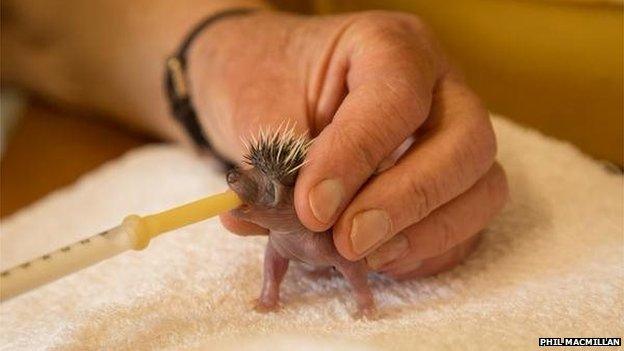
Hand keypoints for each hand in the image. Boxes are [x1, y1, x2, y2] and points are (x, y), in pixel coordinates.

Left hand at [192, 10, 508, 278]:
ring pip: (484, 188)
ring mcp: (454, 134)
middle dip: (408, 200)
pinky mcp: (453, 181)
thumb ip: (273, 155)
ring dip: (426, 234)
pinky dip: (429, 250)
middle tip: (348, 241)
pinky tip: (381, 258)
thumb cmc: (272, 79)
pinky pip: (468, 224)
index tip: (313, 209)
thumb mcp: (258, 101)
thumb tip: (275, 217)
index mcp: (389, 46)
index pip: (396, 98)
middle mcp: (437, 85)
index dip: (358, 158)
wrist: (279, 81)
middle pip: (467, 143)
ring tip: (362, 255)